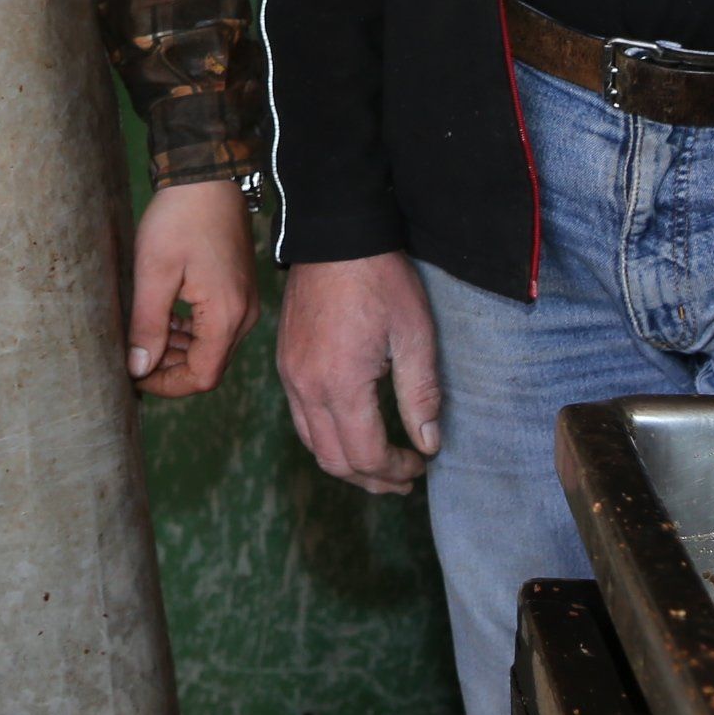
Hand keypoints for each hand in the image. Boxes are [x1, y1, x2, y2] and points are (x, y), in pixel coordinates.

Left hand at [126, 178, 258, 398]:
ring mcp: (245, 303)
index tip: (134, 376)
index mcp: (225, 316)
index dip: (167, 385)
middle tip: (133, 358)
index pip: (202, 376)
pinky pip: (216, 327)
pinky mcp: (239, 290)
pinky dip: (190, 333)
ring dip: (178, 351)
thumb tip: (138, 369)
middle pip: (209, 365)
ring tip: (143, 340)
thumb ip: (147, 325)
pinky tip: (164, 321)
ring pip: (212, 348)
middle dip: (170, 369)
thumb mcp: (154, 273)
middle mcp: (243, 316)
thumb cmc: (179, 220)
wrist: (207, 177)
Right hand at [277, 252, 442, 496]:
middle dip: (372, 478)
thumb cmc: (380, 279)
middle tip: (405, 479)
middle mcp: (306, 387)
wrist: (335, 235)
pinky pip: (301, 418)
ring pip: (313, 444)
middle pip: (334, 460)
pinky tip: (352, 431)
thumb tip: (428, 444)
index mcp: (340, 383)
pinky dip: (327, 438)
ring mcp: (290, 375)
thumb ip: (421, 395)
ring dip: (347, 463)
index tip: (421, 465)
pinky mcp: (285, 362)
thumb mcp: (415, 335)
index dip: (396, 470)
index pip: (366, 454)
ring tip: (381, 466)